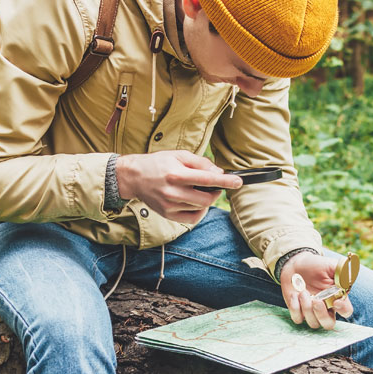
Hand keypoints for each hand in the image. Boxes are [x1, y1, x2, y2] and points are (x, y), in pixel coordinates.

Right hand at [116, 150, 241, 223]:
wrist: (134, 177)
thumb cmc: (158, 163)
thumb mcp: (179, 155)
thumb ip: (200, 163)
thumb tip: (219, 173)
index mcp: (176, 174)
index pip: (207, 179)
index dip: (225, 182)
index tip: (238, 182)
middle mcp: (173, 192)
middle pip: (206, 199)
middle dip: (216, 192)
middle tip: (214, 186)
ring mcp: (169, 205)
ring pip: (200, 208)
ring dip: (206, 200)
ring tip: (199, 190)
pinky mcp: (167, 214)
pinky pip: (191, 218)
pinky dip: (199, 211)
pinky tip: (195, 202)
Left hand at [280, 251, 352, 329]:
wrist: (295, 264)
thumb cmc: (315, 265)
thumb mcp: (330, 265)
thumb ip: (342, 271)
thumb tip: (350, 277)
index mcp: (336, 297)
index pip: (346, 311)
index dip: (343, 309)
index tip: (336, 301)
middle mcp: (325, 307)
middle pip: (329, 324)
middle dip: (321, 315)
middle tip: (315, 300)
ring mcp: (311, 311)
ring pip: (313, 323)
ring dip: (307, 308)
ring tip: (302, 292)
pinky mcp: (298, 312)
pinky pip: (298, 319)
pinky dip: (295, 307)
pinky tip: (294, 294)